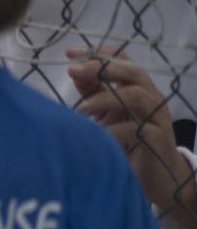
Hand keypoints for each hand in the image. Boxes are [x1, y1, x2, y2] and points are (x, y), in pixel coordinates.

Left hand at [68, 46, 195, 228]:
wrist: (158, 177)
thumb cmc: (130, 141)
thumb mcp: (109, 114)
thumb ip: (94, 92)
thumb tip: (74, 70)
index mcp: (139, 88)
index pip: (123, 60)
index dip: (98, 53)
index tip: (70, 52)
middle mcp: (151, 98)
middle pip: (133, 72)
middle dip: (101, 67)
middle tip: (72, 70)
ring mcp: (157, 118)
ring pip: (136, 96)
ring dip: (105, 99)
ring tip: (80, 110)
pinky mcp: (158, 140)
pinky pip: (138, 129)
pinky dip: (115, 130)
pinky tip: (98, 135)